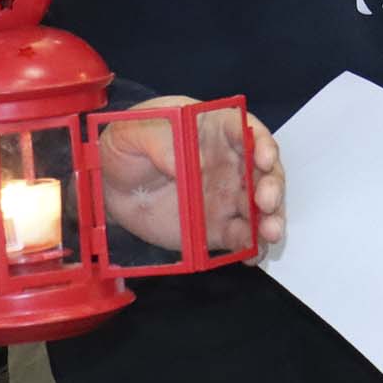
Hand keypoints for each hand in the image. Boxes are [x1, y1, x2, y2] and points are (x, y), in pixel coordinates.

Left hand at [98, 97, 284, 254]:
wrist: (109, 184)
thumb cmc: (126, 144)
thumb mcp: (133, 131)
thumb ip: (159, 142)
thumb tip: (192, 162)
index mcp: (214, 129)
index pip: (246, 131)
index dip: (261, 143)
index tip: (264, 158)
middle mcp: (229, 162)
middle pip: (262, 171)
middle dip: (272, 185)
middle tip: (267, 201)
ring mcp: (225, 196)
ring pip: (259, 207)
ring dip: (270, 219)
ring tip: (270, 233)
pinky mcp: (216, 227)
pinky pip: (240, 237)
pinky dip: (251, 246)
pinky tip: (253, 254)